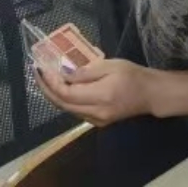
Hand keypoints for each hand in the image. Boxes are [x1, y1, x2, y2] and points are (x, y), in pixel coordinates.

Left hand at [36, 59, 155, 126]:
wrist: (151, 94)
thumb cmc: (132, 75)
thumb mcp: (110, 65)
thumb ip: (85, 71)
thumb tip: (62, 73)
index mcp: (101, 97)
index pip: (67, 94)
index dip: (51, 82)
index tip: (41, 67)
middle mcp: (96, 113)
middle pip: (63, 104)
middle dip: (46, 88)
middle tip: (37, 71)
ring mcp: (97, 120)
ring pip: (67, 109)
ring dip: (53, 94)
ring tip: (44, 77)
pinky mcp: (98, 121)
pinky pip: (75, 111)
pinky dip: (64, 99)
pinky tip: (60, 86)